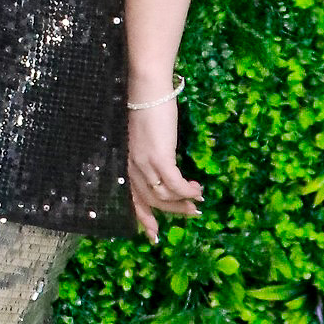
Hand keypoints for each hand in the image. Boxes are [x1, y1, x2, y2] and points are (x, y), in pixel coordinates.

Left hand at [127, 96, 203, 244]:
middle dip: (173, 211)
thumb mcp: (142, 137)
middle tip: (191, 213)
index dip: (143, 218)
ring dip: (183, 200)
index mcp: (126, 164)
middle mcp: (131, 168)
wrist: (146, 88)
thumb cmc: (145, 107)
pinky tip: (197, 189)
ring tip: (198, 198)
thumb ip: (147, 153)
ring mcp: (144, 163)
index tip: (153, 235)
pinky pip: (175, 184)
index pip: (132, 199)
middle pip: (152, 201)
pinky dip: (187, 190)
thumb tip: (162, 165)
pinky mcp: (159, 157)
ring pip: (164, 195)